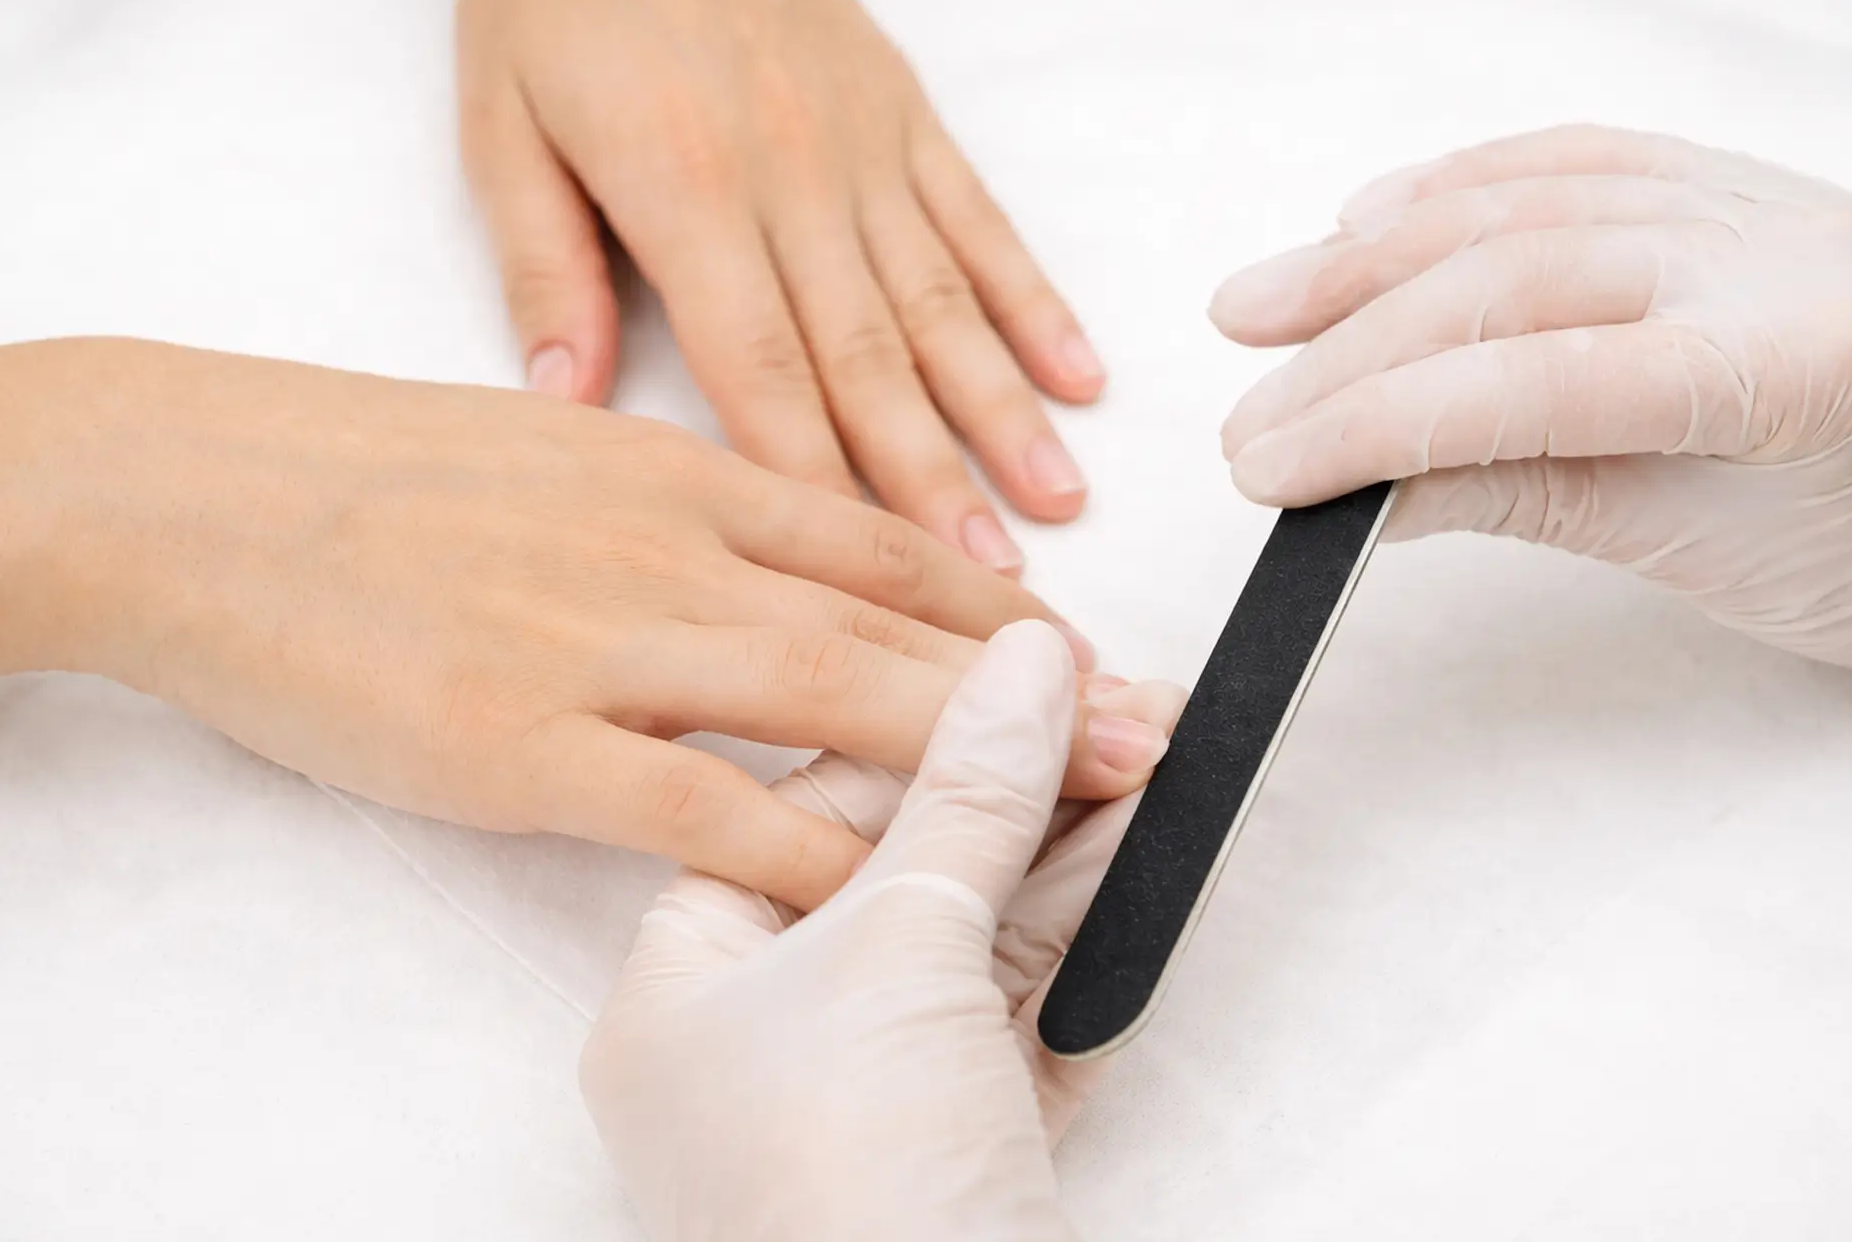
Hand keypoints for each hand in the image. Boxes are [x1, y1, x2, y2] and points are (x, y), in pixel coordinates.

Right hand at [0, 339, 1176, 909]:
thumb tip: (768, 545)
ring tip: (1091, 796)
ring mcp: (608, 642)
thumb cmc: (371, 478)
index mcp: (681, 471)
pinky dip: (815, 842)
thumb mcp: (553, 451)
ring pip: (837, 699)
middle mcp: (674, 547)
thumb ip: (674, 502)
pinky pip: (708, 802)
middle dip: (1041, 686)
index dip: (1002, 606)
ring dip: (978, 756)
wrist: (205, 496)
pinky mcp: (530, 741)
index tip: (1089, 654)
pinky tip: (896, 882)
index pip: (882, 540)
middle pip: (899, 621)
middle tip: (1153, 728)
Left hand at [457, 0, 1103, 574]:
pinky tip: (1077, 372)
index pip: (762, 372)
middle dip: (931, 481)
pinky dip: (1033, 299)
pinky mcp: (903, 113)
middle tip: (987, 582)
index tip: (864, 578)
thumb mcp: (501, 122)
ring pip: (943, 300)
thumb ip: (541, 264)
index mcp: (683, 194)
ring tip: (1054, 499)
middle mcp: (790, 180)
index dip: (818, 484)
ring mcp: (860, 147)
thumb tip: (564, 398)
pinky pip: (979, 218)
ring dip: (1003, 408)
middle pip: (871, 359)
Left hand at [581, 622, 1179, 1241]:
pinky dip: (1094, 943)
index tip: (1020, 675)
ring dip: (1075, 851)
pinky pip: (1032, 1017)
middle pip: (906, 871)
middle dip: (1022, 788)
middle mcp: (772, 1048)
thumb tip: (1022, 663)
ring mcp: (876, 1108)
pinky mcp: (969, 1155)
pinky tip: (1153, 861)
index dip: (920, 734)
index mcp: (690, 992)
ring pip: (983, 940)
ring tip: (1161, 756)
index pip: (803, 813)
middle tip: (1123, 712)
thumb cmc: (845, 1189)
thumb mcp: (899, 950)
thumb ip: (969, 797)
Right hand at [1211, 124, 1851, 682]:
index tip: (1270, 469)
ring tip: (1264, 314)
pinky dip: (1456, 188)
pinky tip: (1369, 219)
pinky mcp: (1725, 184)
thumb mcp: (1685, 551)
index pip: (1534, 377)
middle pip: (1508, 276)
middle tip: (1253, 425)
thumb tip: (1358, 491)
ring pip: (1522, 201)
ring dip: (1370, 259)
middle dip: (1350, 351)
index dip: (1377, 422)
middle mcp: (1774, 251)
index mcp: (1790, 359)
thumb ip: (1518, 495)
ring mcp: (1751, 202)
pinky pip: (1572, 159)